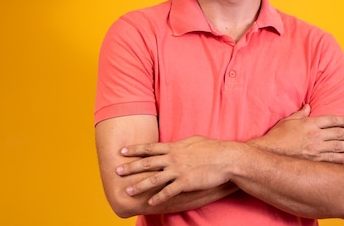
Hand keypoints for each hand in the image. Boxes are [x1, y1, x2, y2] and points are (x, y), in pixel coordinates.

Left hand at [116, 136, 234, 205]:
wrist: (226, 158)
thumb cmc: (212, 148)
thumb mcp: (194, 141)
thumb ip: (180, 144)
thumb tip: (174, 145)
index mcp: (174, 147)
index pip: (150, 148)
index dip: (135, 150)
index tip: (122, 151)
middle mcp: (173, 158)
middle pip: (147, 163)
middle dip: (131, 167)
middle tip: (117, 170)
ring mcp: (178, 171)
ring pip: (154, 178)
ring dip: (140, 185)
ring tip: (128, 190)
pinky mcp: (186, 182)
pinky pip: (169, 191)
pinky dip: (158, 197)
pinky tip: (150, 202)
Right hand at [249, 104, 343, 162]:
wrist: (269, 152)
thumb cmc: (277, 135)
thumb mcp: (288, 120)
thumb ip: (300, 114)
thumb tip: (308, 107)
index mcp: (309, 123)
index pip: (331, 120)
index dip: (342, 121)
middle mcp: (315, 135)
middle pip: (337, 133)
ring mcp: (315, 147)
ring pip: (337, 146)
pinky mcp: (314, 158)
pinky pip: (331, 158)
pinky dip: (341, 157)